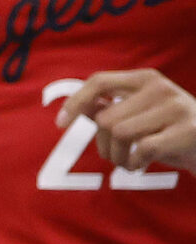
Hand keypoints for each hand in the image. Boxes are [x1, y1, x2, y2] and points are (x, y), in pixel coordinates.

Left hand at [58, 69, 195, 172]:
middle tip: (115, 154)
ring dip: (116, 156)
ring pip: (119, 133)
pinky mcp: (187, 131)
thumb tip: (79, 107)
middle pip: (105, 117)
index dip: (75, 102)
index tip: (60, 124)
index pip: (99, 81)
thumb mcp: (139, 116)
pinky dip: (133, 163)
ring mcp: (176, 108)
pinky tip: (140, 165)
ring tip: (128, 161)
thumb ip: (109, 108)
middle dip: (102, 143)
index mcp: (146, 78)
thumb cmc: (169, 132)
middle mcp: (161, 88)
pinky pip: (141, 149)